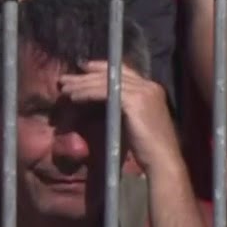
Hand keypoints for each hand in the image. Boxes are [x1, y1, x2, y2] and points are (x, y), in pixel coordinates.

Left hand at [58, 61, 182, 174]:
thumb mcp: (137, 122)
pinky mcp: (134, 101)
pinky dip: (87, 94)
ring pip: (105, 82)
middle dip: (86, 75)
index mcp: (152, 89)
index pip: (124, 70)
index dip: (102, 68)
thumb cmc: (149, 148)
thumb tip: (105, 104)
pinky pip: (104, 92)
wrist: (162, 159)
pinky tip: (74, 97)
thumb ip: (126, 109)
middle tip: (65, 78)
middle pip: (112, 74)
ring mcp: (143, 91)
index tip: (84, 67)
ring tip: (64, 88)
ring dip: (82, 85)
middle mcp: (149, 85)